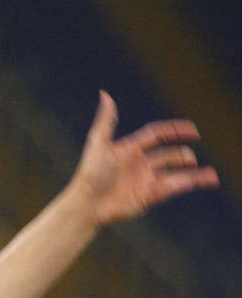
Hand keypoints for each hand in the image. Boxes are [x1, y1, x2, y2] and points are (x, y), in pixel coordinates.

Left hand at [71, 91, 217, 225]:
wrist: (87, 203)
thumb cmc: (90, 173)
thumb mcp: (98, 143)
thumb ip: (106, 120)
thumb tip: (105, 94)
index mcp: (130, 149)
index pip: (156, 134)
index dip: (174, 130)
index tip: (192, 129)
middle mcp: (140, 164)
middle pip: (168, 155)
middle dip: (181, 155)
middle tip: (190, 156)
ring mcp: (145, 181)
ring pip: (175, 174)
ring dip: (193, 174)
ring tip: (211, 175)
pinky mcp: (148, 197)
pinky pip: (171, 188)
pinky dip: (186, 184)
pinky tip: (199, 181)